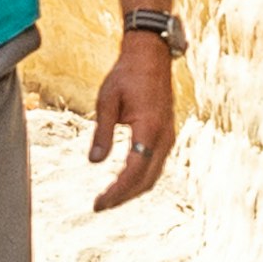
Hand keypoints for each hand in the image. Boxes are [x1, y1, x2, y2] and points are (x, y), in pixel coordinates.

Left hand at [87, 27, 178, 211]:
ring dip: (132, 190)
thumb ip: (102, 133)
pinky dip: (140, 178)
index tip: (99, 203)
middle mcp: (163, 137)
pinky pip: (155, 165)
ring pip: (153, 175)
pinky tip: (123, 181)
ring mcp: (168, 137)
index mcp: (149, 128)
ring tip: (109, 198)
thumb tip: (94, 162)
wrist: (151, 56)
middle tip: (100, 206)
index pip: (134, 172)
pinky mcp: (166, 135)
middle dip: (123, 197)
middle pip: (146, 180)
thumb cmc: (126, 74)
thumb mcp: (107, 100)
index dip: (117, 191)